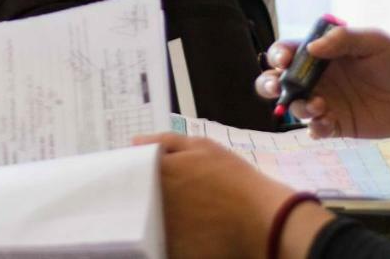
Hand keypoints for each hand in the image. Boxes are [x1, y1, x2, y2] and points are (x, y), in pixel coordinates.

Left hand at [133, 133, 328, 258]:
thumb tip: (135, 142)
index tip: (138, 172)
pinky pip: (157, 241)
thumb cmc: (233, 178)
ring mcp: (161, 227)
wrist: (261, 219)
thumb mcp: (203, 147)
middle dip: (138, 192)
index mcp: (159, 172)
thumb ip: (166, 141)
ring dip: (148, 213)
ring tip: (172, 210)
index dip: (131, 171)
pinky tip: (180, 229)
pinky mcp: (171, 250)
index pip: (129, 170)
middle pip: (134, 196)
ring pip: (143, 219)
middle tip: (156, 191)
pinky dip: (162, 234)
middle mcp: (154, 200)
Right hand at [256, 26, 389, 140]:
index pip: (289, 52)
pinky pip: (315, 129)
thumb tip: (311, 48)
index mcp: (323, 54)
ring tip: (318, 106)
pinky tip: (326, 123)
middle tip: (277, 88)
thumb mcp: (374, 41)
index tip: (283, 61)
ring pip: (294, 106)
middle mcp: (319, 78)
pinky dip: (314, 128)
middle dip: (269, 84)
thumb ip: (343, 40)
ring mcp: (326, 102)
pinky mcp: (337, 124)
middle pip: (279, 81)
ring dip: (297, 106)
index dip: (279, 55)